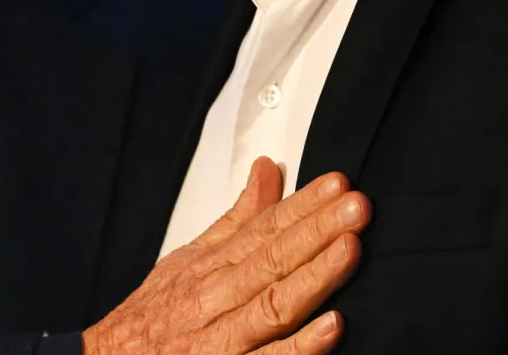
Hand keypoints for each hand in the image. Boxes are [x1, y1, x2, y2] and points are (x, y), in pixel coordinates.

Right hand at [83, 157, 368, 354]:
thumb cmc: (152, 318)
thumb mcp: (189, 260)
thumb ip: (236, 219)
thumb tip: (267, 170)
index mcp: (208, 267)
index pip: (261, 228)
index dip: (301, 206)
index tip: (336, 185)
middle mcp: (213, 299)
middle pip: (269, 259)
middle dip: (315, 231)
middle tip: (356, 206)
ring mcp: (219, 340)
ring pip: (270, 305)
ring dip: (313, 277)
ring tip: (350, 250)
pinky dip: (297, 346)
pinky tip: (331, 327)